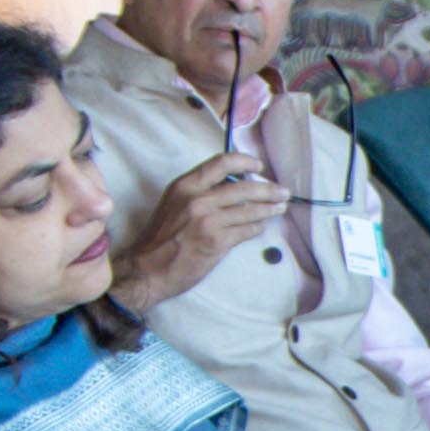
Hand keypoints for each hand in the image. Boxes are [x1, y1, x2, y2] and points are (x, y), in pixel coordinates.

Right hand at [108, 157, 286, 314]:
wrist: (146, 269)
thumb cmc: (160, 238)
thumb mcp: (173, 203)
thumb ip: (199, 192)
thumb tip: (232, 185)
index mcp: (185, 185)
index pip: (221, 163)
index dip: (245, 161)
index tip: (259, 166)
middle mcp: (197, 199)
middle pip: (243, 187)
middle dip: (268, 189)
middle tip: (283, 192)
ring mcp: (208, 221)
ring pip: (249, 210)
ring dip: (269, 209)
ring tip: (280, 208)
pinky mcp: (216, 242)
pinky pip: (246, 231)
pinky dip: (256, 228)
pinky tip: (260, 227)